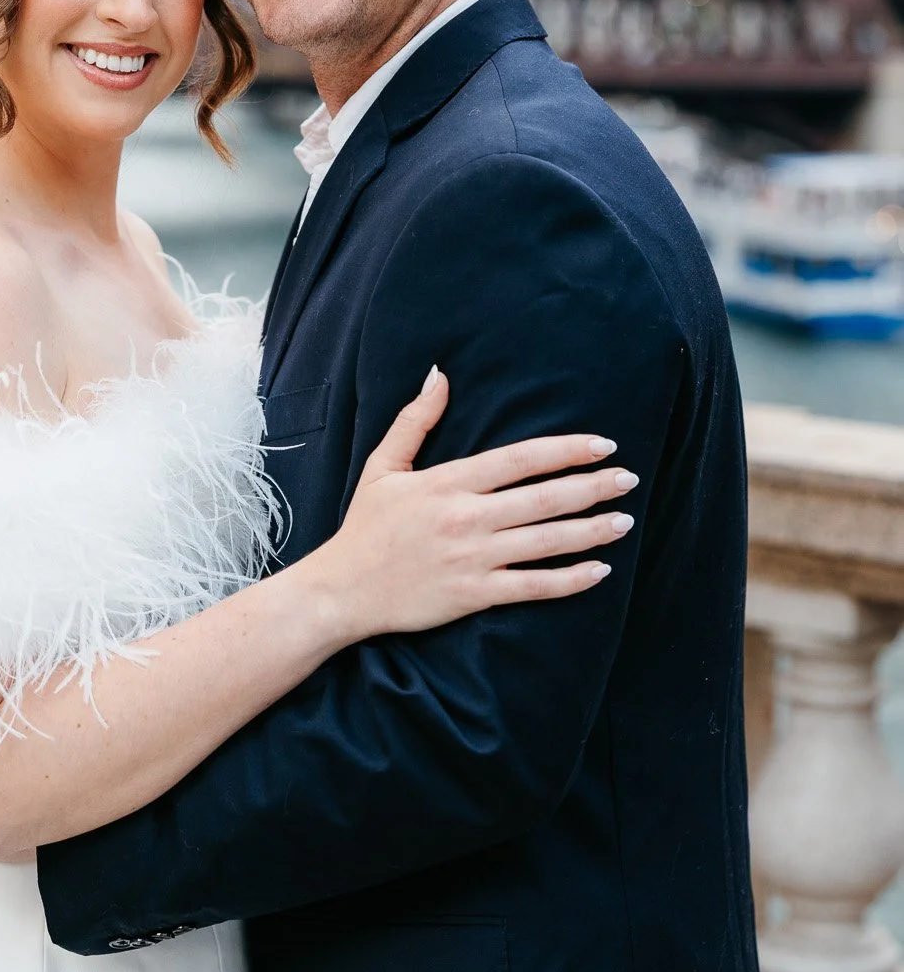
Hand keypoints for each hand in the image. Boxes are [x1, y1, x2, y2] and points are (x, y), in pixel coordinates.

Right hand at [310, 369, 636, 644]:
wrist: (341, 590)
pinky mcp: (474, 596)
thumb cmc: (365, 528)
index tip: (603, 446)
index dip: (566, 450)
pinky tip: (598, 571)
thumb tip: (438, 375)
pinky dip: (570, 580)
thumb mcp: (382, 467)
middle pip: (544, 498)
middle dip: (593, 487)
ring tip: (624, 521)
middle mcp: (466, 517)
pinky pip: (533, 587)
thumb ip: (415, 421)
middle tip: (629, 479)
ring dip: (592, 531)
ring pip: (546, 541)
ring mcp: (473, 558)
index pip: (520, 459)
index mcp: (448, 483)